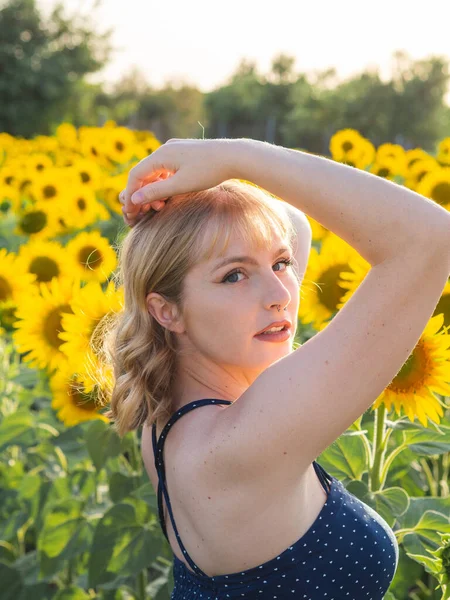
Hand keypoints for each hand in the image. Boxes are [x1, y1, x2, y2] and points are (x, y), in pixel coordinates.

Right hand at [119, 138, 239, 226]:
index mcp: (161, 155)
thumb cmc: (208, 171)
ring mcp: (174, 150)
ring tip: (158, 207)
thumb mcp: (180, 185)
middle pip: (143, 174)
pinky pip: (165, 170)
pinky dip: (163, 184)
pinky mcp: (184, 154)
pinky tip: (168, 197)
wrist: (234, 156)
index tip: (130, 211)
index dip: (130, 194)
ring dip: (152, 191)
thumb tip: (133, 199)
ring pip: (154, 173)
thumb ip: (156, 192)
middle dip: (140, 194)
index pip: (135, 175)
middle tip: (142, 213)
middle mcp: (165, 149)